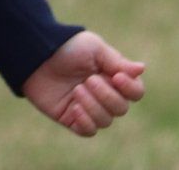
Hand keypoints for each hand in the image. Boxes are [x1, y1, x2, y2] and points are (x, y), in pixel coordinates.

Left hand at [22, 30, 146, 136]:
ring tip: (77, 89)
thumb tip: (142, 68)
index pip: (135, 92)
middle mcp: (104, 94)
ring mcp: (88, 107)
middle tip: (88, 80)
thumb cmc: (66, 47)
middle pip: (121, 108)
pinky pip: (88, 131)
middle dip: (107, 95)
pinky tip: (75, 108)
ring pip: (106, 120)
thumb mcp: (93, 48)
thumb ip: (116, 61)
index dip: (131, 88)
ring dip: (93, 105)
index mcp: (113, 77)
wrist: (36, 55)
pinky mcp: (72, 118)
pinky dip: (85, 122)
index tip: (118, 77)